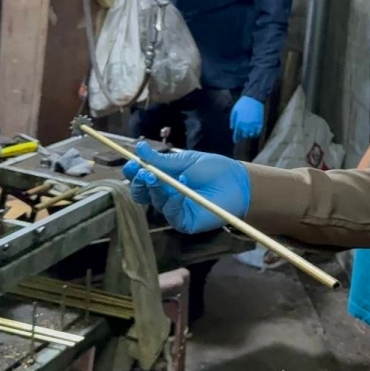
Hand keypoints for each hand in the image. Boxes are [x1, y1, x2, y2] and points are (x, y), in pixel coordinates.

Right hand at [123, 142, 249, 233]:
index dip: (134, 172)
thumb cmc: (214, 170)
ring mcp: (174, 210)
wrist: (237, 182)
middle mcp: (165, 196)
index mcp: (164, 180)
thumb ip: (162, 160)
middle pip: (142, 193)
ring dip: (155, 188)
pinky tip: (181, 187)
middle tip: (143, 172)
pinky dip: (173, 200)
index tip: (132, 163)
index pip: (141, 179)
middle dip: (140, 181)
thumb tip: (139, 148)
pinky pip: (171, 213)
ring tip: (157, 176)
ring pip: (155, 202)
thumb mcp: (186, 161)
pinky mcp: (184, 222)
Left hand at [229, 96, 264, 142]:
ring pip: (251, 135)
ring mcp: (253, 124)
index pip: (236, 134)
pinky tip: (255, 133)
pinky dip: (256, 134)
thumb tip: (232, 129)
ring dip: (249, 136)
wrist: (253, 98)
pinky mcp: (259, 122)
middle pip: (244, 136)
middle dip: (242, 137)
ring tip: (249, 134)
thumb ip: (232, 120)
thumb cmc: (242, 104)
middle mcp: (246, 125)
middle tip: (242, 137)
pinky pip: (258, 132)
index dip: (236, 138)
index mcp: (239, 123)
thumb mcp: (234, 111)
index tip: (236, 141)